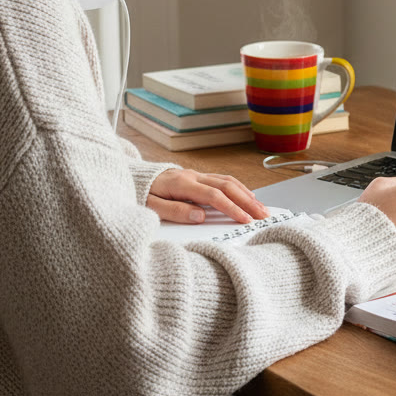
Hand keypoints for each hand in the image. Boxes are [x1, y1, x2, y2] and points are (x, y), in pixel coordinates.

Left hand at [147, 168, 267, 224]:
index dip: (231, 208)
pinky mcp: (197, 176)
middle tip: (263, 215)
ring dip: (246, 194)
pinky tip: (247, 196)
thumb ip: (175, 211)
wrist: (132, 178)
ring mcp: (196, 174)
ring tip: (261, 208)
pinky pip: (223, 179)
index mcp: (182, 184)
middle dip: (247, 201)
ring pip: (228, 180)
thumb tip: (200, 216)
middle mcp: (192, 176)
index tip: (245, 220)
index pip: (213, 196)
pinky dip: (239, 188)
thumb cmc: (140, 194)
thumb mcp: (150, 207)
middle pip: (227, 186)